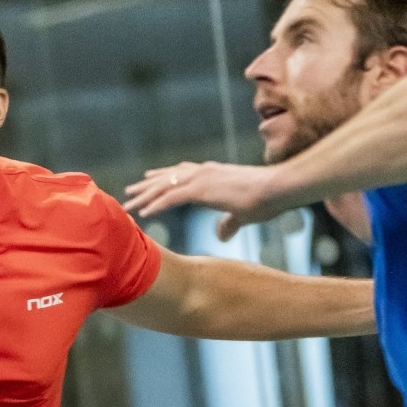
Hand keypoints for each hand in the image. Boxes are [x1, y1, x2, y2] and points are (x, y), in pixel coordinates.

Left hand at [123, 161, 276, 238]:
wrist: (278, 189)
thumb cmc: (266, 200)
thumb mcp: (243, 213)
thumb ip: (229, 223)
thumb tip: (222, 235)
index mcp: (212, 173)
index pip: (180, 173)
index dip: (162, 178)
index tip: (147, 181)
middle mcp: (204, 172)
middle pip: (167, 178)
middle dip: (146, 186)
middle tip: (128, 192)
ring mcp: (202, 178)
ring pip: (164, 187)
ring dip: (144, 197)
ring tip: (128, 205)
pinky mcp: (203, 189)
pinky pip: (172, 198)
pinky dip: (156, 205)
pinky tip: (144, 213)